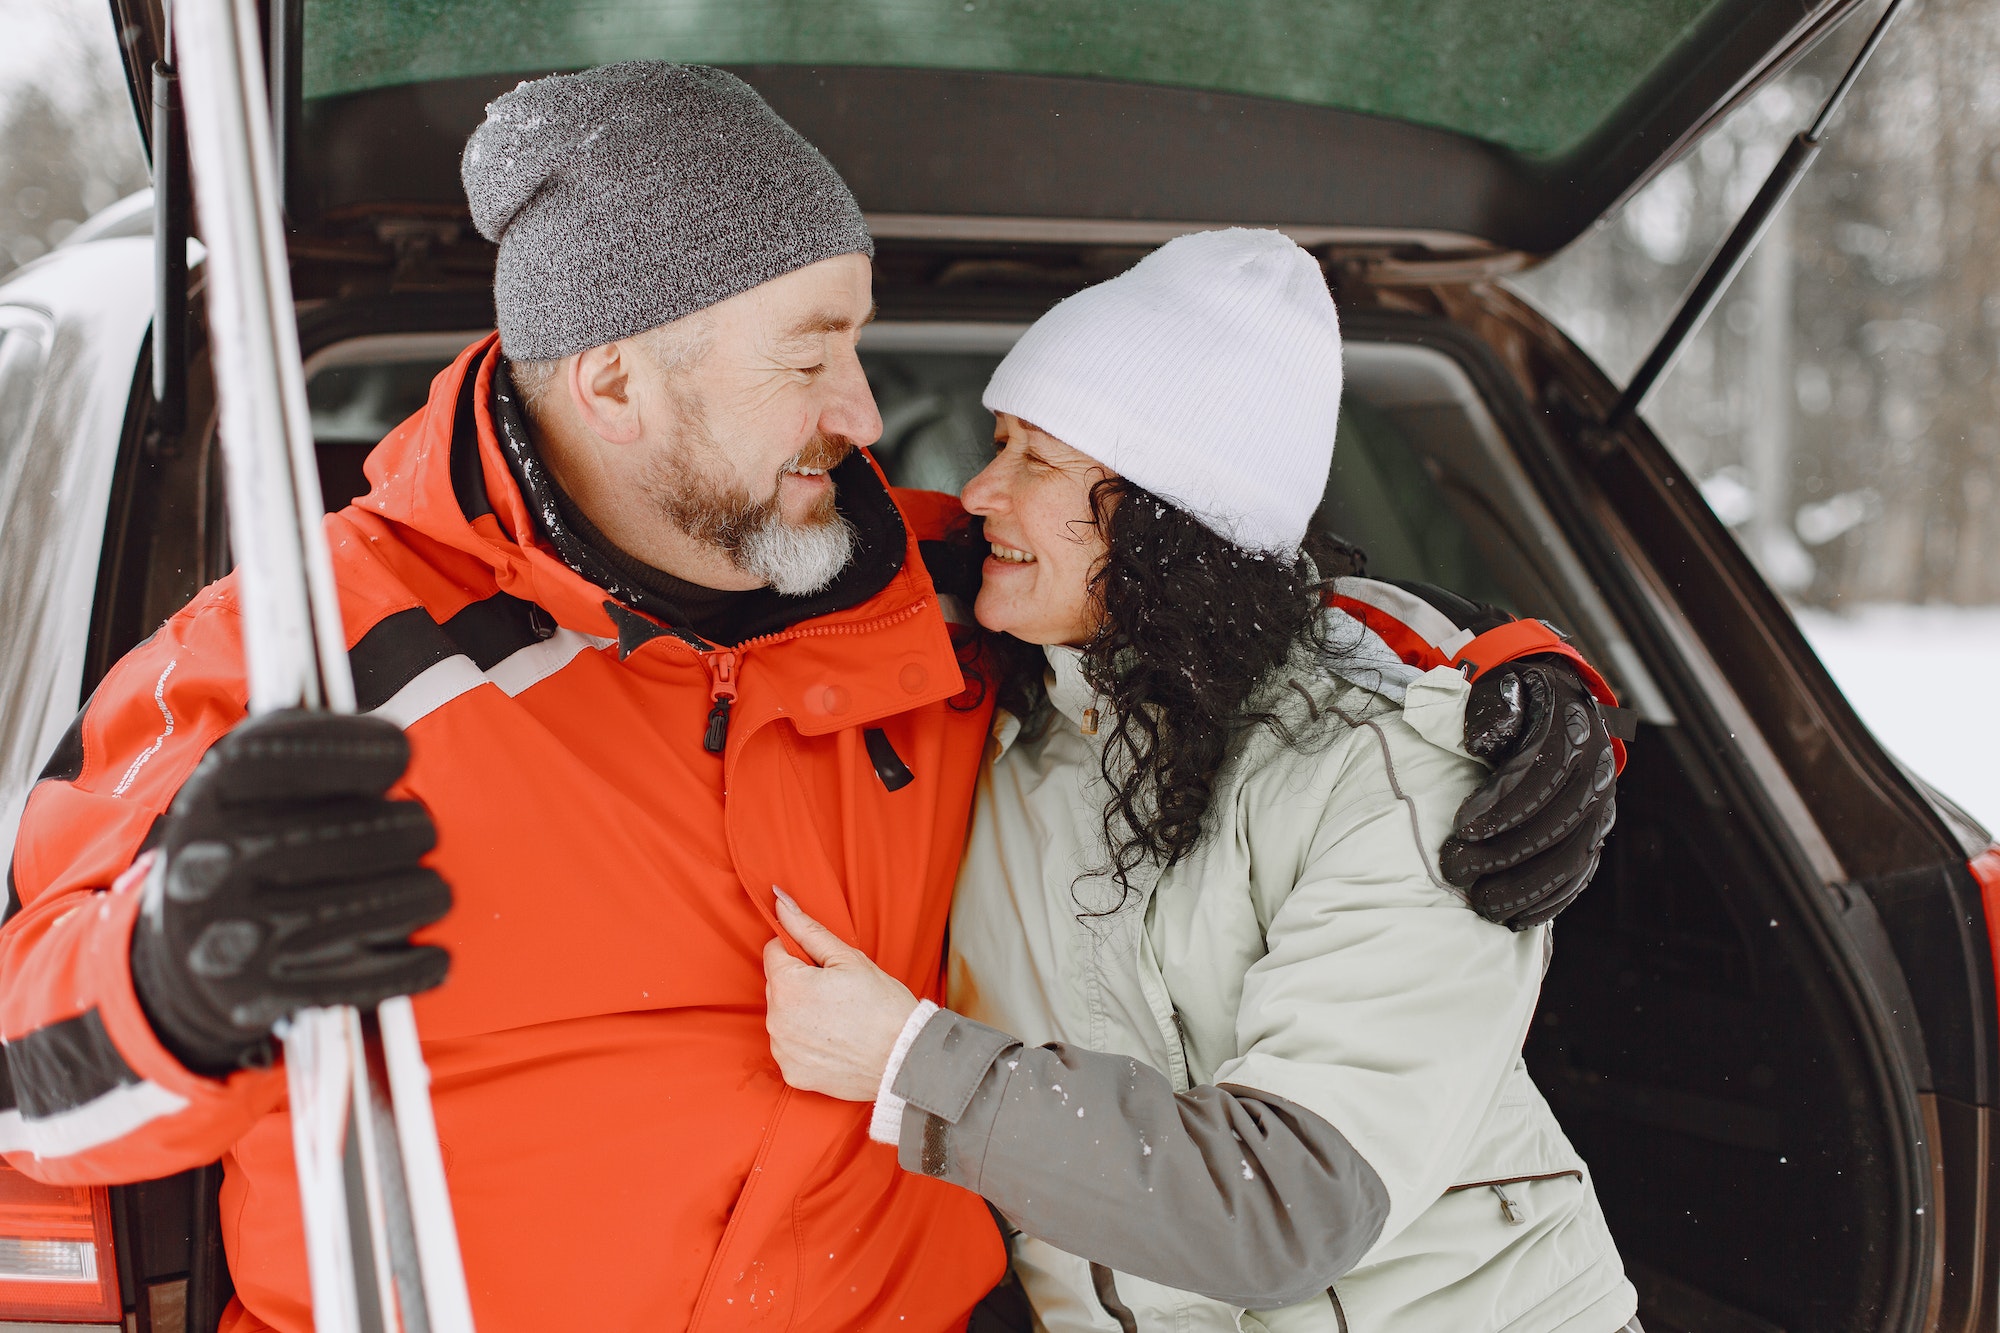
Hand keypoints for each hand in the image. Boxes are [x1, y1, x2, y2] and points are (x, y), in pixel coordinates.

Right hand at [130, 710, 452, 1075]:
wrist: (181, 953)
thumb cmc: (243, 846)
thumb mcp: (245, 786)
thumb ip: (306, 753)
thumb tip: (395, 752)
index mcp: (209, 799)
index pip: (289, 756)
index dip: (360, 750)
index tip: (397, 753)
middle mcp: (215, 863)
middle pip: (365, 832)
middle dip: (409, 830)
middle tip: (415, 833)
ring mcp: (237, 934)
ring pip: (389, 901)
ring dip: (425, 893)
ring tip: (425, 890)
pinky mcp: (263, 993)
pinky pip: (379, 976)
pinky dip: (421, 964)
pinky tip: (431, 955)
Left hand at [763, 890, 918, 1101]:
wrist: (905, 1060)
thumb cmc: (883, 1006)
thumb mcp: (849, 959)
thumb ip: (808, 929)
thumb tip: (779, 900)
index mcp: (788, 985)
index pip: (774, 951)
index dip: (801, 953)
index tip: (827, 966)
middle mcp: (776, 1020)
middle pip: (778, 985)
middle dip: (801, 983)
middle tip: (838, 993)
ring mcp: (783, 1050)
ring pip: (783, 1016)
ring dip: (802, 1013)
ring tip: (839, 1019)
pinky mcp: (793, 1073)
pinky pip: (791, 1046)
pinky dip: (807, 1042)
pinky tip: (834, 1041)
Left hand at [1441, 659, 1616, 930]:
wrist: (1557, 706)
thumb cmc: (1516, 701)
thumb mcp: (1500, 691)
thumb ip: (1492, 710)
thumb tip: (1481, 740)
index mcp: (1573, 731)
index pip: (1543, 773)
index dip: (1504, 803)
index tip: (1461, 826)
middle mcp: (1596, 772)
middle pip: (1558, 823)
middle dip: (1505, 852)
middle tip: (1455, 869)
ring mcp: (1601, 807)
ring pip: (1573, 857)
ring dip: (1526, 886)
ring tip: (1480, 903)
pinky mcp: (1595, 834)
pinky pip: (1580, 876)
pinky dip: (1549, 900)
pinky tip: (1516, 918)